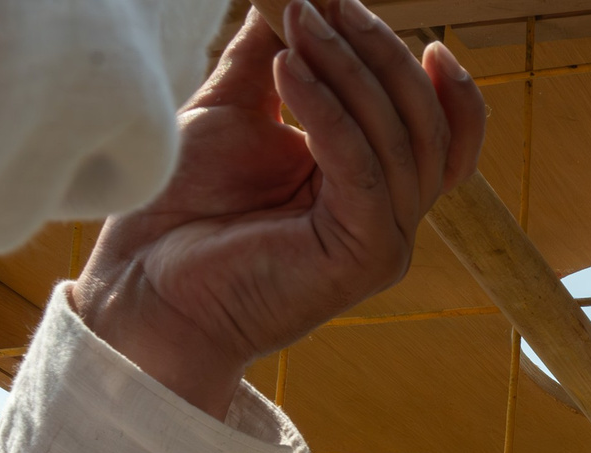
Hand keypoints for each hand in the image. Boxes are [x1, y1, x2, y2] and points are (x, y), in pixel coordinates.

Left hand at [71, 0, 485, 416]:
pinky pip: (364, 170)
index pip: (445, 133)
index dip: (441, 82)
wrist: (145, 285)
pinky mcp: (362, 256)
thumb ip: (276, 59)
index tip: (408, 29)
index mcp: (374, 188)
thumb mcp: (238, 111)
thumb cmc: (183, 210)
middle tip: (325, 4)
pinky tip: (289, 70)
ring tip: (296, 25)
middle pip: (428, 124)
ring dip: (350, 71)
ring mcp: (383, 241)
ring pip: (401, 141)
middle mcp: (391, 218)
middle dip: (380, 53)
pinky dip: (329, 112)